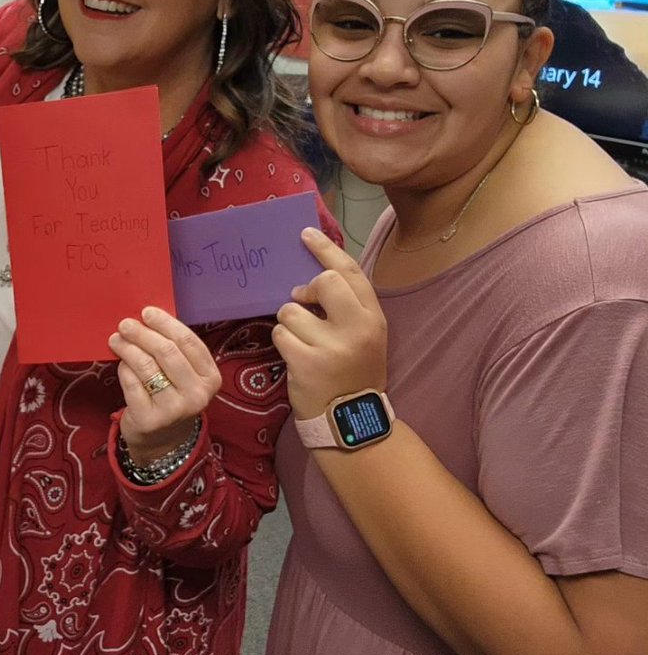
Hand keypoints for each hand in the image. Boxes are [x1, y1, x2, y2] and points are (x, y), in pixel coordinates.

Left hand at [109, 306, 220, 462]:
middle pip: (166, 352)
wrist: (162, 439)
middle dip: (143, 333)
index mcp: (211, 378)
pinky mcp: (149, 419)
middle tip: (125, 324)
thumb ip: (175, 350)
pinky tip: (121, 364)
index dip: (165, 323)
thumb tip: (148, 317)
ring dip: (128, 348)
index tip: (147, 312)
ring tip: (116, 339)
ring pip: (146, 366)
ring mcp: (174, 410)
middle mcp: (197, 395)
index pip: (188, 342)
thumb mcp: (185, 375)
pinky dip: (124, 369)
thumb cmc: (172, 395)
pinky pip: (132, 383)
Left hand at [271, 228, 387, 419]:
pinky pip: (280, 334)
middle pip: (323, 283)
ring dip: (290, 323)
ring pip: (291, 310)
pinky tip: (295, 357)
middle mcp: (358, 328)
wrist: (351, 420)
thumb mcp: (363, 336)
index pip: (350, 272)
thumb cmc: (352, 372)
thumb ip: (346, 306)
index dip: (326, 250)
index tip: (305, 234)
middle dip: (306, 290)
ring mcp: (332, 346)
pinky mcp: (307, 362)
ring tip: (303, 342)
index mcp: (373, 318)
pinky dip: (282, 342)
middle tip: (304, 303)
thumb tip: (312, 276)